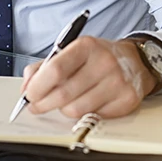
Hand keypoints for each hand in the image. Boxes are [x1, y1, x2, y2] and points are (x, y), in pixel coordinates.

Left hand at [20, 37, 158, 118]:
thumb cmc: (97, 56)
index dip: (38, 86)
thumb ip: (45, 66)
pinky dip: (84, 113)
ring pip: (76, 110)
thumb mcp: (71, 51)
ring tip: (66, 100)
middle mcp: (104, 62)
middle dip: (44, 103)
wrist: (134, 60)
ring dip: (64, 109)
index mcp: (86, 46)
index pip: (56, 69)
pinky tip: (87, 101)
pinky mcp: (126, 100)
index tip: (29, 94)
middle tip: (37, 105)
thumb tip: (27, 86)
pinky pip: (93, 117)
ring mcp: (117, 82)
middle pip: (64, 94)